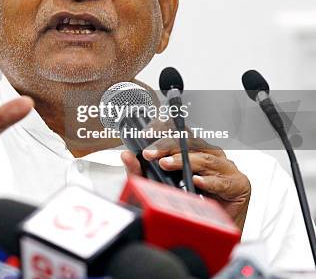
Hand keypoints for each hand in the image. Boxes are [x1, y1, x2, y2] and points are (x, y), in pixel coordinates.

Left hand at [121, 138, 250, 229]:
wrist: (210, 234)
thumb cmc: (187, 206)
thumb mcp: (156, 187)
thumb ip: (140, 172)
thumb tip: (126, 155)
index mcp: (194, 151)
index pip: (179, 133)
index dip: (163, 130)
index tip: (145, 134)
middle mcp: (210, 155)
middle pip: (190, 143)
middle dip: (167, 146)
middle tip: (151, 154)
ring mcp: (226, 168)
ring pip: (204, 158)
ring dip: (183, 161)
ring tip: (167, 164)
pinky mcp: (239, 184)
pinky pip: (223, 181)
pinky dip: (209, 181)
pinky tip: (197, 181)